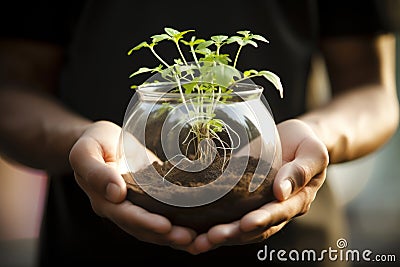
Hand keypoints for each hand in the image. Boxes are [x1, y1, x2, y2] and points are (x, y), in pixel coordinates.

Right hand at [69, 121, 195, 247]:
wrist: (104, 140)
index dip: (145, 222)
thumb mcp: (86, 150)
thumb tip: (115, 193)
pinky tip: (199, 228)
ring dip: (175, 236)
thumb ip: (95, 171)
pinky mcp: (151, 200)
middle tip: (189, 238)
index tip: (165, 226)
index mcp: (103, 200)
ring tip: (198, 239)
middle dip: (166, 235)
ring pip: (155, 228)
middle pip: (143, 228)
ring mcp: (137, 206)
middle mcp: (121, 209)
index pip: (125, 215)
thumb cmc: (94, 141)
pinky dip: (180, 224)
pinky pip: (165, 215)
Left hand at [186, 119, 328, 253]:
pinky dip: (212, 225)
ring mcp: (258, 207)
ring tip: (197, 242)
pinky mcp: (242, 200)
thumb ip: (302, 170)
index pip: (279, 213)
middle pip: (255, 229)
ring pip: (239, 229)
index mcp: (296, 200)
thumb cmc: (305, 143)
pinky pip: (229, 216)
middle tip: (212, 237)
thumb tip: (281, 192)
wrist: (293, 140)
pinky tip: (193, 231)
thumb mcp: (312, 152)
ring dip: (220, 236)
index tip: (246, 223)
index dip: (263, 220)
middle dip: (234, 234)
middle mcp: (276, 209)